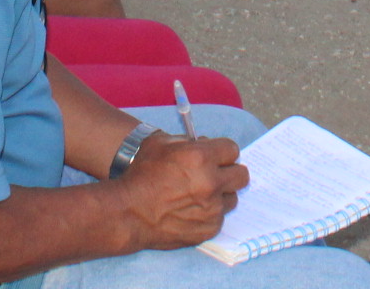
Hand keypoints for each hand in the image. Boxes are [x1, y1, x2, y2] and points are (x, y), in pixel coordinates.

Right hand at [117, 132, 246, 250]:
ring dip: (220, 195)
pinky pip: (219, 218)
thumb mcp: (160, 144)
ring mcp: (212, 209)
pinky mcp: (209, 229)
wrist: (128, 213)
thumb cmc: (140, 176)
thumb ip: (186, 140)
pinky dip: (209, 214)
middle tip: (216, 174)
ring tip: (200, 195)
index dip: (222, 152)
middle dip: (229, 172)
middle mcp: (211, 183)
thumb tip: (203, 143)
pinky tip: (192, 211)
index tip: (216, 156)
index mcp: (201, 157)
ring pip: (231, 198)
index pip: (232, 149)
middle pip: (241, 175)